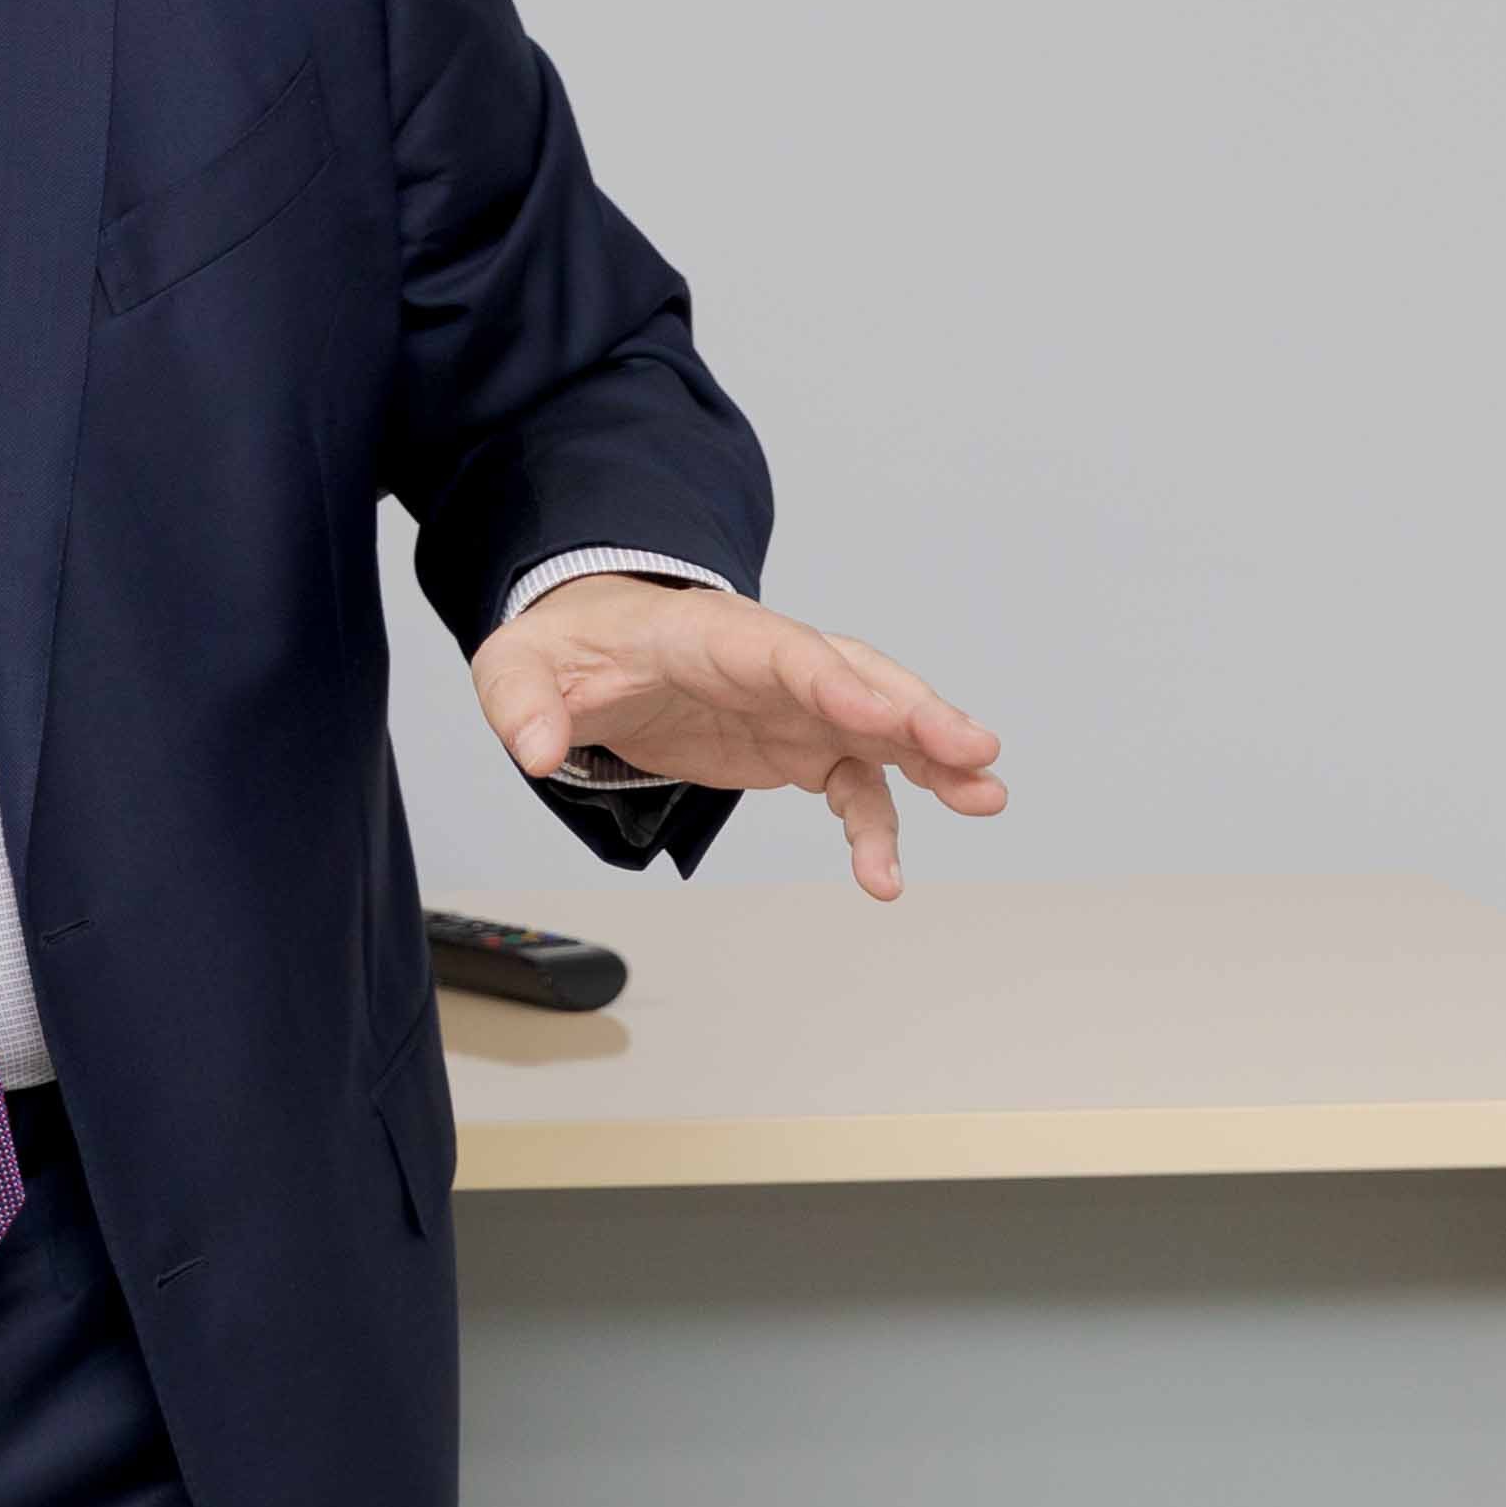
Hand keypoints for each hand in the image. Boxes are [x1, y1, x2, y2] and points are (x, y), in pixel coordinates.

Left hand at [471, 577, 1007, 899]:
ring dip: (932, 760)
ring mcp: (793, 701)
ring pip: (877, 725)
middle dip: (916, 710)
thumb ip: (521, 701)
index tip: (883, 712)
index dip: (832, 678)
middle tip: (978, 751)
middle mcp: (769, 660)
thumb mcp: (518, 665)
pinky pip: (854, 782)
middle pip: (855, 675)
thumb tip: (532, 749)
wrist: (592, 649)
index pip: (779, 648)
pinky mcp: (799, 741)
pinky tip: (886, 875)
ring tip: (987, 798)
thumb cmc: (567, 649)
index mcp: (706, 631)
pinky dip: (876, 825)